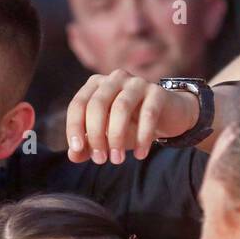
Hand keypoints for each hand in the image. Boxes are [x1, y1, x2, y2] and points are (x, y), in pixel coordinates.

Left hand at [66, 70, 199, 163]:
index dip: (75, 127)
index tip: (77, 150)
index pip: (78, 104)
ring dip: (116, 137)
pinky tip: (141, 155)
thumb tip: (73, 155)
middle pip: (97, 105)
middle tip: (100, 160)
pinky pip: (147, 114)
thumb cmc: (129, 126)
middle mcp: (114, 79)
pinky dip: (142, 137)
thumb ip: (87, 145)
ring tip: (117, 159)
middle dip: (96, 135)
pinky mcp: (158, 92)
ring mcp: (137, 83)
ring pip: (120, 108)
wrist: (166, 117)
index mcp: (95, 85)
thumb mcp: (105, 137)